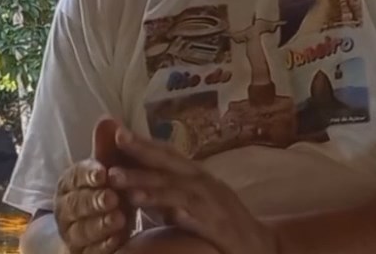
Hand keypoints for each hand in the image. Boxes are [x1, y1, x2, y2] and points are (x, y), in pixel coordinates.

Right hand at [54, 119, 132, 253]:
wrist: (94, 229)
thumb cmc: (105, 191)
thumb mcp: (109, 170)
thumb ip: (108, 148)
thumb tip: (108, 120)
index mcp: (69, 183)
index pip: (75, 176)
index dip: (88, 174)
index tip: (103, 172)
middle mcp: (65, 208)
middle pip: (76, 204)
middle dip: (93, 200)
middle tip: (113, 197)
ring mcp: (71, 233)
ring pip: (81, 230)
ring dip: (99, 225)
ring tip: (118, 219)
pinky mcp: (80, 253)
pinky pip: (89, 251)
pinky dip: (102, 246)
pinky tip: (117, 241)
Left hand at [109, 126, 278, 253]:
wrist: (260, 246)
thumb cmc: (219, 224)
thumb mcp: (190, 202)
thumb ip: (166, 191)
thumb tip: (133, 183)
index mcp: (195, 175)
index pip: (166, 154)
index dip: (142, 142)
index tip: (115, 131)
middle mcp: (204, 182)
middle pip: (170, 163)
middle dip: (142, 151)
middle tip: (116, 140)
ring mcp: (212, 202)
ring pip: (177, 189)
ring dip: (149, 184)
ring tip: (121, 182)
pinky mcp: (219, 224)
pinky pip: (195, 216)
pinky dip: (177, 212)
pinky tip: (162, 211)